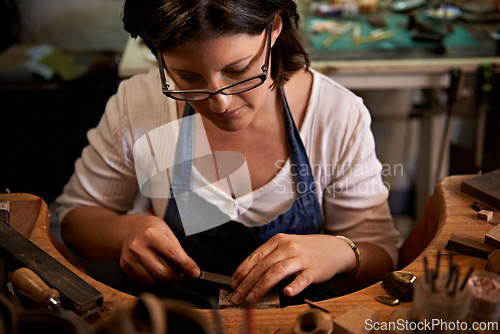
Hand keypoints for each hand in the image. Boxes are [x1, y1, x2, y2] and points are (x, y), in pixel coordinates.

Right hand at [119, 214, 199, 283]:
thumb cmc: (151, 229)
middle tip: (180, 271)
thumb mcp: (167, 232)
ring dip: (162, 276)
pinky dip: (152, 277)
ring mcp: (129, 258)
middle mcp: (138, 246)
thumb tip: (190, 268)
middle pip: (161, 271)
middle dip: (175, 275)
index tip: (195, 272)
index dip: (186, 264)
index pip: (172, 253)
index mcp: (150, 234)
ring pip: (152, 279)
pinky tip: (152, 266)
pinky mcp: (125, 267)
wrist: (129, 229)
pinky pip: (143, 280)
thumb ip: (178, 249)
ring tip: (163, 265)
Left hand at [230, 233, 354, 303]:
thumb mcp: (287, 247)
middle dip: (247, 283)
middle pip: (263, 266)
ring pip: (277, 272)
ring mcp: (301, 258)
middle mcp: (288, 247)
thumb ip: (270, 258)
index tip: (233, 284)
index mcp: (278, 241)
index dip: (242, 272)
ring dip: (261, 287)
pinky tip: (287, 293)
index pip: (255, 256)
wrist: (334, 249)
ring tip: (251, 299)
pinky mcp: (314, 270)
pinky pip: (302, 278)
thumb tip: (249, 277)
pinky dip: (294, 286)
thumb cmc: (306, 250)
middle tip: (237, 297)